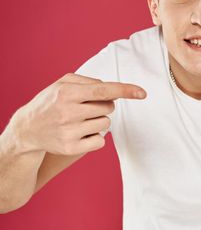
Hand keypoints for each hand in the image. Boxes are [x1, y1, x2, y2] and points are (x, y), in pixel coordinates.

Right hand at [7, 73, 145, 155]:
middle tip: (86, 108)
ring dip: (98, 121)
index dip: (125, 90)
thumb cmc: (51, 101)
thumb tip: (113, 90)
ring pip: (106, 124)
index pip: (103, 90)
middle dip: (104, 106)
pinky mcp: (71, 148)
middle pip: (109, 108)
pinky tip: (80, 133)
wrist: (27, 129)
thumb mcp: (63, 83)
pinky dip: (95, 137)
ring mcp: (69, 131)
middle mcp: (68, 112)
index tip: (142, 93)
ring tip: (79, 120)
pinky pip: (100, 141)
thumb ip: (89, 81)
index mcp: (67, 93)